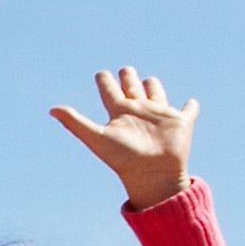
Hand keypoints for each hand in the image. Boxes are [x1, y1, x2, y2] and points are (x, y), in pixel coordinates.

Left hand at [49, 67, 197, 207]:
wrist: (152, 175)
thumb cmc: (124, 159)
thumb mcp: (97, 138)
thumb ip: (75, 123)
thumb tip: (52, 109)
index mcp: (120, 113)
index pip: (109, 91)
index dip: (104, 81)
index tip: (100, 74)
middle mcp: (138, 111)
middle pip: (132, 87)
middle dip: (128, 77)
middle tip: (124, 70)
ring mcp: (159, 116)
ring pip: (156, 94)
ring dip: (153, 86)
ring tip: (149, 81)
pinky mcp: (180, 123)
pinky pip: (188, 111)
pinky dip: (191, 107)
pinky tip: (192, 103)